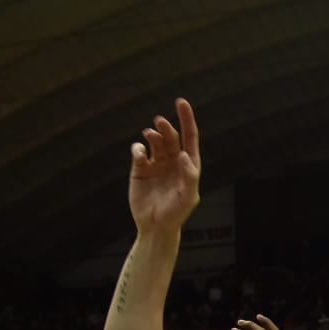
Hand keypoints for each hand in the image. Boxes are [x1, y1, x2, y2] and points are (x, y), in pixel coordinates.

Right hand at [128, 98, 200, 234]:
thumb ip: (190, 175)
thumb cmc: (176, 214)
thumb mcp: (189, 197)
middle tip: (160, 122)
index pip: (189, 137)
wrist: (155, 227)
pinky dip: (138, 148)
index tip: (181, 102)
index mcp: (187, 164)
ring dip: (153, 134)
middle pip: (171, 136)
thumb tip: (183, 153)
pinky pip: (139, 152)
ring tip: (150, 135)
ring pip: (155, 141)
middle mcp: (172, 161)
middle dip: (166, 126)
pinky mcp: (140, 169)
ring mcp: (156, 164)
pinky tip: (140, 153)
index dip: (186, 119)